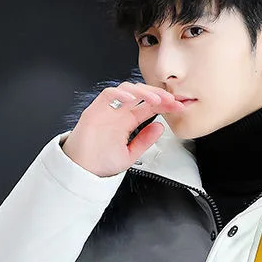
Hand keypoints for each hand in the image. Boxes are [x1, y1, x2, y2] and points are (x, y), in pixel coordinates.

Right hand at [61, 82, 184, 177]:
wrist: (82, 171)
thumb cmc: (101, 163)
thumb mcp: (130, 154)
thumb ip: (145, 141)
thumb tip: (160, 127)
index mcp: (128, 122)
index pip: (149, 106)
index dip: (165, 104)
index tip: (179, 107)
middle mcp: (119, 112)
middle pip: (141, 94)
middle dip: (158, 95)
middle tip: (172, 100)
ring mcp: (108, 109)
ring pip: (127, 90)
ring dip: (143, 91)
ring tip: (156, 99)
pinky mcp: (95, 109)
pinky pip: (108, 94)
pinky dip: (121, 93)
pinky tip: (132, 97)